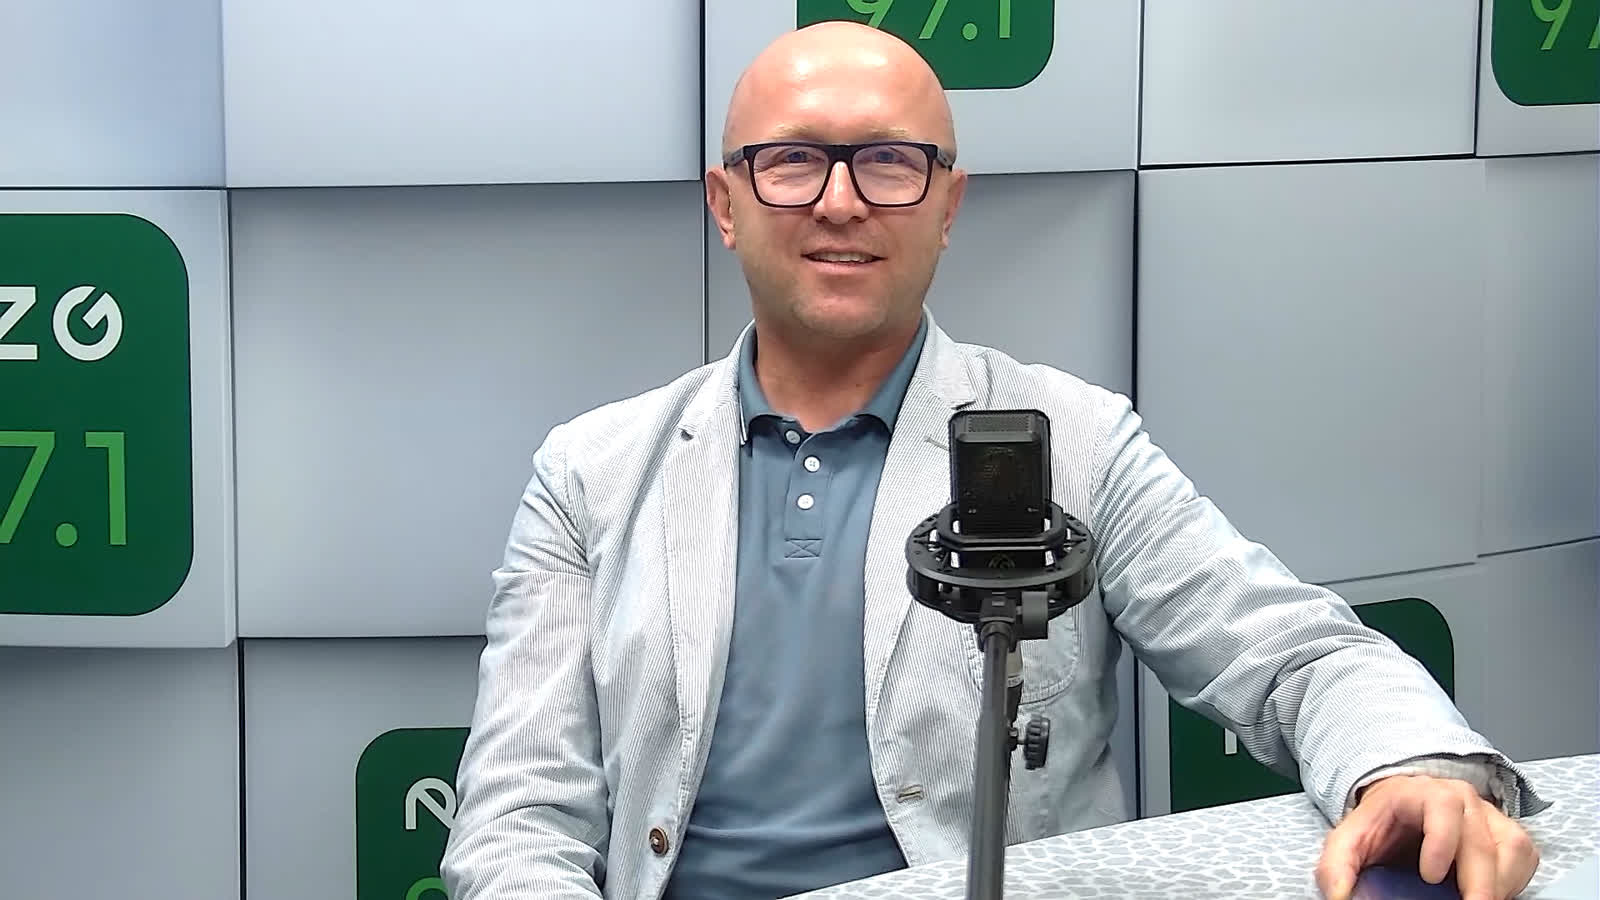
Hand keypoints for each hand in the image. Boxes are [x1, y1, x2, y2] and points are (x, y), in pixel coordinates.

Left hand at [1315, 774, 1538, 899]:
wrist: (1400, 813)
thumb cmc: (1380, 824)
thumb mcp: (1349, 840)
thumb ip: (1336, 865)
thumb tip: (1338, 895)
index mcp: (1423, 793)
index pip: (1443, 806)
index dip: (1441, 841)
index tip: (1429, 876)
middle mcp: (1463, 800)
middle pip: (1482, 839)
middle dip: (1478, 881)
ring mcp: (1489, 816)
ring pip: (1510, 849)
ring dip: (1497, 885)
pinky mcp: (1507, 836)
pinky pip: (1522, 860)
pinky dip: (1510, 883)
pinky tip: (1486, 894)